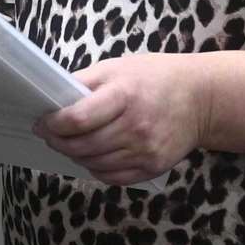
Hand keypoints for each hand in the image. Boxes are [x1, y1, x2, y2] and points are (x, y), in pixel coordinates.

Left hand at [33, 53, 208, 185]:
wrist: (201, 99)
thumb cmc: (155, 77)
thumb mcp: (117, 67)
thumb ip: (86, 81)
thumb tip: (53, 97)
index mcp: (124, 95)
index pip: (78, 119)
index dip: (53, 124)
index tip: (42, 121)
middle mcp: (135, 126)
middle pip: (82, 145)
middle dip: (58, 142)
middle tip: (49, 135)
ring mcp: (145, 150)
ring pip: (94, 163)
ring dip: (74, 156)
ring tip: (68, 144)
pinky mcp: (152, 167)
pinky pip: (112, 177)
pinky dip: (95, 168)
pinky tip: (91, 156)